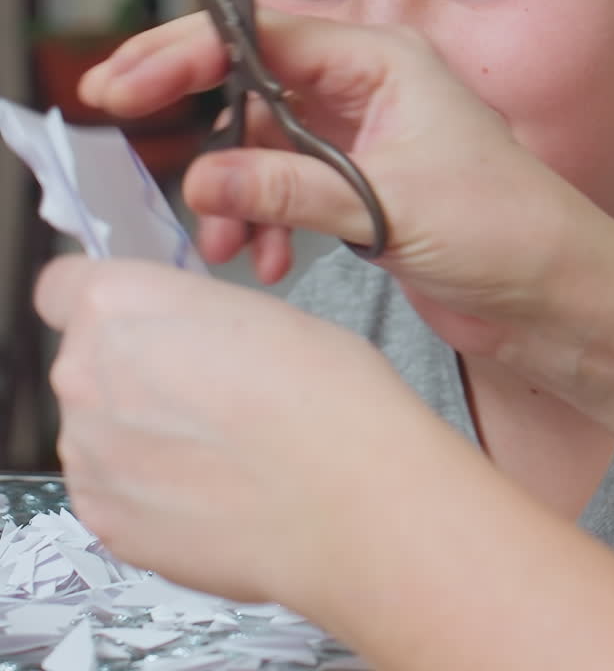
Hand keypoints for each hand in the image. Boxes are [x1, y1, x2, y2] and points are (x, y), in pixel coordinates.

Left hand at [33, 254, 433, 619]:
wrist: (355, 502)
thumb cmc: (328, 397)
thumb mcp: (255, 310)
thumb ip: (184, 317)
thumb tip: (171, 339)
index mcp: (120, 304)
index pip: (61, 286)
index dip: (102, 300)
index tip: (134, 319)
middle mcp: (87, 375)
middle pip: (85, 360)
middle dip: (132, 369)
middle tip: (203, 387)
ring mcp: (91, 456)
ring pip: (98, 428)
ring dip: (138, 431)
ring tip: (217, 448)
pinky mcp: (107, 523)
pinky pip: (112, 489)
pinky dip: (149, 488)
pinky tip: (211, 488)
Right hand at [79, 10, 613, 359]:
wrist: (555, 295)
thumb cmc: (505, 228)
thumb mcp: (389, 203)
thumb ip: (291, 188)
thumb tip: (202, 179)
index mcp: (380, 61)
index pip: (261, 40)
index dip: (186, 55)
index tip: (125, 82)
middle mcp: (365, 89)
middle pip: (252, 85)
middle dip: (191, 112)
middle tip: (119, 115)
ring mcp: (359, 138)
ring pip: (261, 148)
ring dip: (233, 194)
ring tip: (223, 243)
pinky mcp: (358, 188)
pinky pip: (285, 190)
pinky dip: (266, 222)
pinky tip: (269, 260)